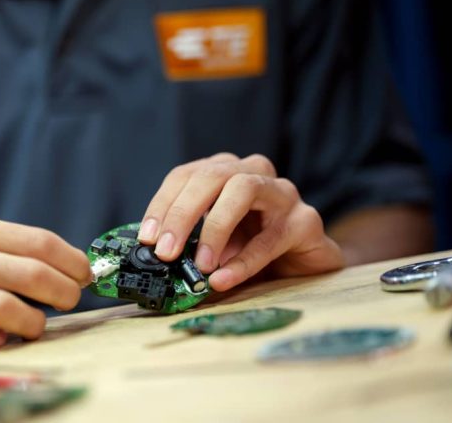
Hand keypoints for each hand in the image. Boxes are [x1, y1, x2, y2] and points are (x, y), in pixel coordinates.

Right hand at [0, 212, 91, 353]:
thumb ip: (2, 246)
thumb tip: (63, 265)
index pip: (36, 242)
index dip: (72, 261)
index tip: (85, 275)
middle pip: (30, 275)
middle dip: (63, 293)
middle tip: (69, 302)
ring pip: (6, 309)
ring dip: (33, 323)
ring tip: (34, 326)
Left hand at [138, 153, 343, 290]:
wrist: (304, 266)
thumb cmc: (252, 248)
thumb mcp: (212, 244)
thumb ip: (187, 245)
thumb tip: (153, 260)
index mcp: (224, 172)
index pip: (185, 176)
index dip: (162, 204)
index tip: (147, 238)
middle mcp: (253, 174)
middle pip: (212, 176)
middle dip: (183, 213)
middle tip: (165, 251)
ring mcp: (282, 193)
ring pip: (244, 190)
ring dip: (215, 228)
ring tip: (199, 264)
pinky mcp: (305, 221)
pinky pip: (270, 237)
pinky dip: (243, 261)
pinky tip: (223, 279)